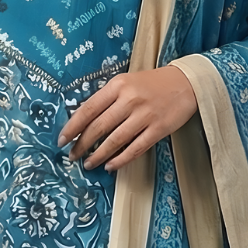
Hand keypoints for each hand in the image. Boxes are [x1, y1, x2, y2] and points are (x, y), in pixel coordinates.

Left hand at [58, 66, 197, 171]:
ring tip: (88, 164)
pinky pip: (135, 148)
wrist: (186, 83)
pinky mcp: (158, 129)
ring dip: (98, 155)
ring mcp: (145, 115)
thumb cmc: (152, 83)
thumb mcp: (126, 82)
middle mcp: (129, 100)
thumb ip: (107, 98)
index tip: (61, 140)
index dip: (72, 127)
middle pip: (99, 127)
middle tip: (72, 156)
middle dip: (82, 144)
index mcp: (118, 85)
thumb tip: (84, 121)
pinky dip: (120, 159)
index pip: (88, 109)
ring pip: (115, 140)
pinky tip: (110, 166)